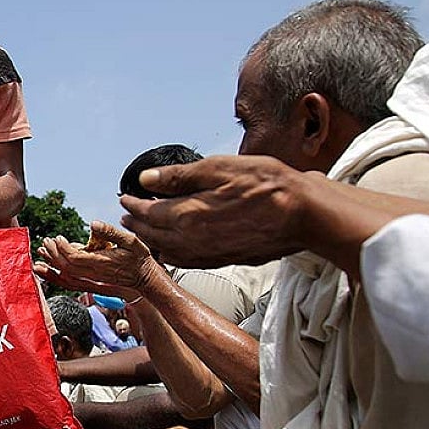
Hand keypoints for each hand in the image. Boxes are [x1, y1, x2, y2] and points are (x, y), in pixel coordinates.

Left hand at [33, 221, 158, 297]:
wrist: (145, 278)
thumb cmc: (139, 258)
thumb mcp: (130, 240)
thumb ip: (111, 232)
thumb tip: (93, 224)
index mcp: (101, 262)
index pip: (75, 258)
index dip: (63, 248)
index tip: (57, 238)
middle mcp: (94, 273)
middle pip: (67, 266)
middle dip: (53, 254)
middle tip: (45, 242)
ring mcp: (92, 279)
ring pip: (66, 275)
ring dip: (51, 264)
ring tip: (40, 254)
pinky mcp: (91, 281)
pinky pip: (69, 280)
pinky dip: (56, 275)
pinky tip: (48, 269)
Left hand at [119, 155, 307, 267]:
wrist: (304, 215)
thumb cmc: (267, 185)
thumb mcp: (220, 168)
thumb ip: (179, 177)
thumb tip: (146, 179)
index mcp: (188, 215)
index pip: (148, 212)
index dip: (133, 205)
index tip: (124, 198)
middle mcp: (193, 240)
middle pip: (154, 234)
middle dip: (137, 224)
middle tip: (127, 216)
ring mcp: (208, 254)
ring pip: (168, 250)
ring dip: (152, 239)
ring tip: (143, 230)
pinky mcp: (223, 260)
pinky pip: (187, 260)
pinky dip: (172, 253)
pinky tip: (172, 247)